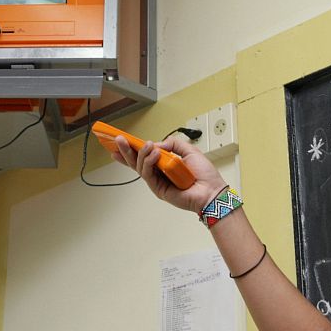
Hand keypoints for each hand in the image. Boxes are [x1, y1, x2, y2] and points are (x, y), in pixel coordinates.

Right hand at [111, 134, 225, 212]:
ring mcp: (158, 182)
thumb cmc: (204, 174)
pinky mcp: (159, 190)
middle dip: (126, 150)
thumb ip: (174, 144)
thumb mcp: (189, 151)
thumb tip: (158, 144)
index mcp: (165, 164)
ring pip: (141, 167)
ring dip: (141, 154)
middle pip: (137, 162)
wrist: (211, 190)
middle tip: (119, 140)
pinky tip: (154, 154)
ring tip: (147, 145)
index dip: (132, 149)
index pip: (144, 156)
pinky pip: (148, 175)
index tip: (121, 141)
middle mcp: (159, 173)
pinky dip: (149, 163)